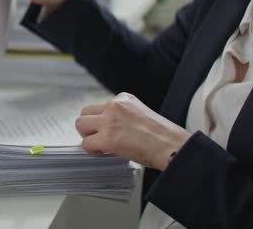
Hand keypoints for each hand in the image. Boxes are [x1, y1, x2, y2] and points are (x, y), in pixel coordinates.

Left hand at [75, 93, 192, 170]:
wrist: (172, 146)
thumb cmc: (163, 136)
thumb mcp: (140, 114)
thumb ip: (123, 116)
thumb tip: (111, 128)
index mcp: (123, 98)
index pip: (100, 106)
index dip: (102, 120)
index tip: (109, 130)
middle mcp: (114, 105)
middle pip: (85, 112)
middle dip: (89, 126)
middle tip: (97, 137)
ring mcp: (109, 121)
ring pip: (81, 124)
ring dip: (87, 136)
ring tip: (99, 145)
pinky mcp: (107, 138)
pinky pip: (86, 143)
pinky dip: (92, 150)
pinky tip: (103, 153)